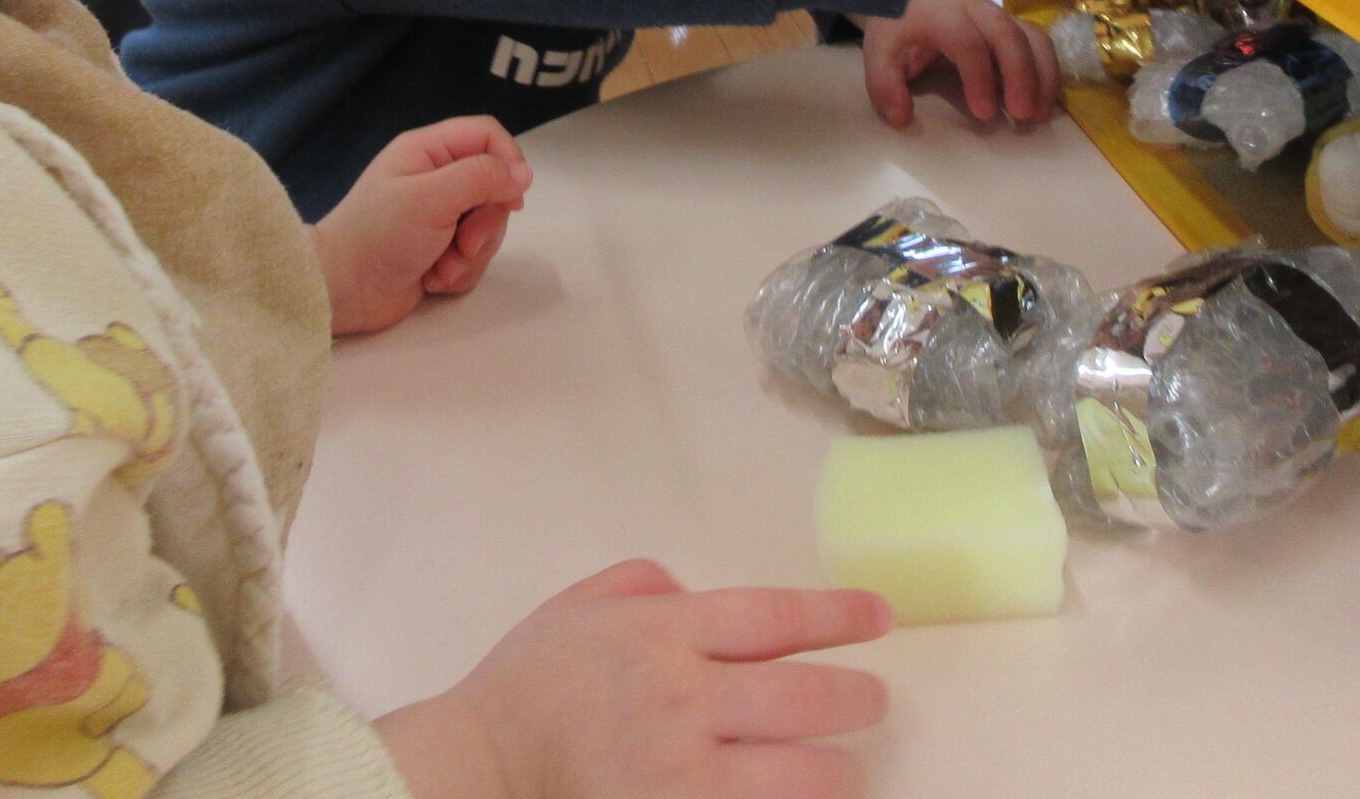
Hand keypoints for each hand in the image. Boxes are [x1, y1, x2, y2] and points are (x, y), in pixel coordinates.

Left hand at [312, 116, 529, 335]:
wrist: (341, 291)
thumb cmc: (379, 235)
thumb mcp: (431, 198)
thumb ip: (481, 178)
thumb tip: (524, 174)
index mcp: (428, 151)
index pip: (487, 136)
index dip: (508, 161)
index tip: (514, 197)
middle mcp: (437, 179)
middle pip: (494, 188)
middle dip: (485, 224)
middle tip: (464, 243)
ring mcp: (440, 218)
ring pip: (488, 228)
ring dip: (470, 254)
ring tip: (441, 268)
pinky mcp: (441, 251)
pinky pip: (474, 257)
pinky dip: (459, 272)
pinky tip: (432, 280)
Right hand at [375, 559, 889, 798]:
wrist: (479, 771)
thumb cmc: (527, 688)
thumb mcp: (577, 607)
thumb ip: (642, 585)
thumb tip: (692, 589)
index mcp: (663, 634)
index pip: (775, 615)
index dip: (838, 613)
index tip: (880, 617)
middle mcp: (685, 699)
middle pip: (806, 695)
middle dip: (858, 698)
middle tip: (873, 701)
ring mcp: (685, 773)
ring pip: (802, 774)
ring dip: (838, 770)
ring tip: (845, 768)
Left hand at [859, 0, 1059, 130]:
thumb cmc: (898, 29)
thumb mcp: (879, 55)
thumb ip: (884, 86)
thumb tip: (902, 116)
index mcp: (941, 14)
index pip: (967, 42)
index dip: (979, 77)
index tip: (984, 113)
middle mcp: (976, 8)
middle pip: (1008, 34)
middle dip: (1021, 75)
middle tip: (1023, 115)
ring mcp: (998, 14)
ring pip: (1032, 37)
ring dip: (1043, 75)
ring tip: (1040, 115)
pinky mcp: (1012, 25)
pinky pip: (1038, 43)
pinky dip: (1047, 71)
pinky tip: (1043, 102)